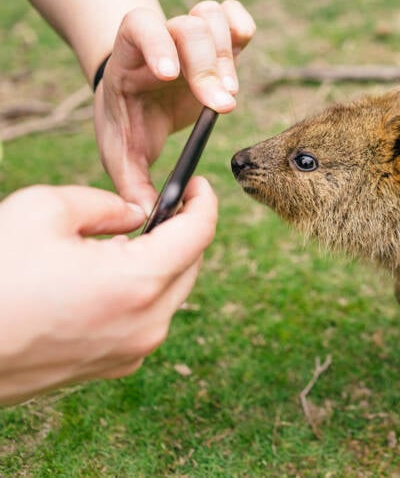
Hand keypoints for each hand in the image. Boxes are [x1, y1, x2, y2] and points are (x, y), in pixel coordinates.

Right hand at [0, 178, 216, 405]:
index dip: (202, 203)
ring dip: (160, 264)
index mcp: (138, 283)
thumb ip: (104, 204)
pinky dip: (140, 294)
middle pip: (190, 266)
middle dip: (183, 233)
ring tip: (124, 242)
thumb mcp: (43, 210)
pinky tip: (106, 279)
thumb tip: (136, 214)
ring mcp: (132, 351)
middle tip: (163, 207)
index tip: (199, 186)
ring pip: (169, 296)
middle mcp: (147, 324)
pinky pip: (145, 321)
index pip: (197, 235)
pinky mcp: (113, 367)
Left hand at [93, 0, 254, 212]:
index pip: (140, 27)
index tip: (169, 76)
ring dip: (227, 54)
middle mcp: (162, 40)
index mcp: (130, 59)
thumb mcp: (122, 154)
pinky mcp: (219, 41)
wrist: (133, 97)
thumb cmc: (128, 124)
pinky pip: (233, 14)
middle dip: (209, 66)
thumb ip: (132, 184)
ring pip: (212, 16)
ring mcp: (191, 37)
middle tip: (222, 105)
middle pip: (188, 27)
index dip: (156, 44)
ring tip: (229, 93)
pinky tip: (242, 45)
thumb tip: (149, 216)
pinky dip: (241, 24)